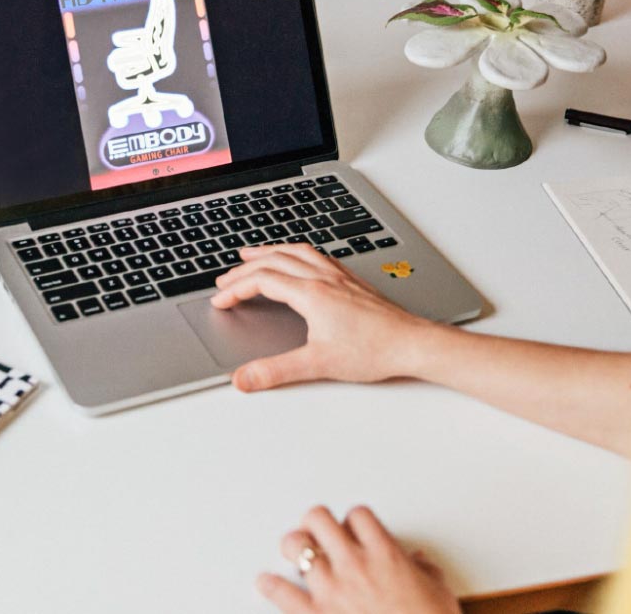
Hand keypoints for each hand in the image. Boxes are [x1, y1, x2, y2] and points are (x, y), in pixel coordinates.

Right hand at [211, 244, 432, 391]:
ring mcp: (339, 276)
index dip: (236, 289)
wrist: (410, 343)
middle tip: (226, 279)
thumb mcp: (317, 365)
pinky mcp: (351, 281)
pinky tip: (298, 260)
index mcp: (311, 293)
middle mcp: (324, 278)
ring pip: (297, 252)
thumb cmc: (372, 350)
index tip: (220, 300)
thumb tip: (244, 378)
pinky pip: (316, 256)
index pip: (263, 280)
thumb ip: (276, 371)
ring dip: (270, 251)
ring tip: (253, 254)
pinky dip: (296, 253)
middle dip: (246, 268)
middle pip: (275, 261)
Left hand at [258, 505, 460, 613]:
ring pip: (297, 548)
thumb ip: (423, 569)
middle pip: (320, 519)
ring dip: (294, 546)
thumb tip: (418, 564)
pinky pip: (283, 595)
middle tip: (316, 527)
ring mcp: (332, 590)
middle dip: (317, 521)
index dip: (354, 519)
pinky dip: (271, 586)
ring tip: (294, 548)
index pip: (358, 515)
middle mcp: (354, 565)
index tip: (352, 525)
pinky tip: (265, 581)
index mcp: (384, 553)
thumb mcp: (439, 590)